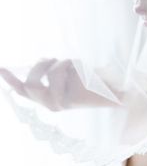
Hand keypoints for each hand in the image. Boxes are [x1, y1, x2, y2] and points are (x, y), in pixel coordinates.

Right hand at [0, 58, 116, 110]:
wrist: (116, 92)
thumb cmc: (95, 82)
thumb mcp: (72, 76)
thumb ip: (52, 72)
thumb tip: (39, 61)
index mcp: (50, 101)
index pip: (23, 91)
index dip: (10, 79)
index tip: (1, 68)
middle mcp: (51, 105)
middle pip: (30, 82)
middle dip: (40, 66)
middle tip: (54, 59)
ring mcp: (58, 103)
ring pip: (50, 72)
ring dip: (63, 63)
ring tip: (77, 69)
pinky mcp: (68, 98)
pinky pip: (62, 72)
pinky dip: (71, 64)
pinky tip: (84, 72)